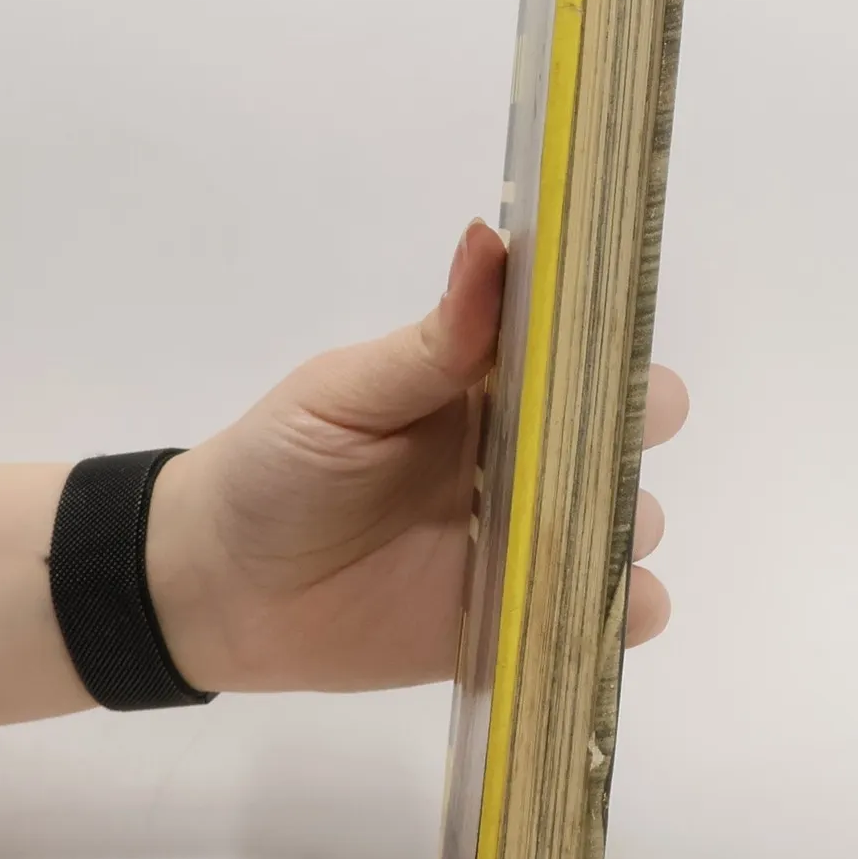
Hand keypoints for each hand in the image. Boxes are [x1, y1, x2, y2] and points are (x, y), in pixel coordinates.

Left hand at [145, 220, 688, 693]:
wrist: (223, 586)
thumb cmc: (279, 466)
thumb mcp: (345, 394)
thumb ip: (432, 339)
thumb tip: (490, 239)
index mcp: (494, 389)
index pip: (589, 353)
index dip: (616, 347)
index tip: (615, 350)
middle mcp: (529, 462)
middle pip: (628, 438)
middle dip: (634, 440)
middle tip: (586, 455)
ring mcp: (531, 543)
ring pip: (628, 529)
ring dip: (621, 531)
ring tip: (563, 539)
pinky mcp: (522, 619)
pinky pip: (605, 619)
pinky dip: (620, 615)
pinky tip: (582, 607)